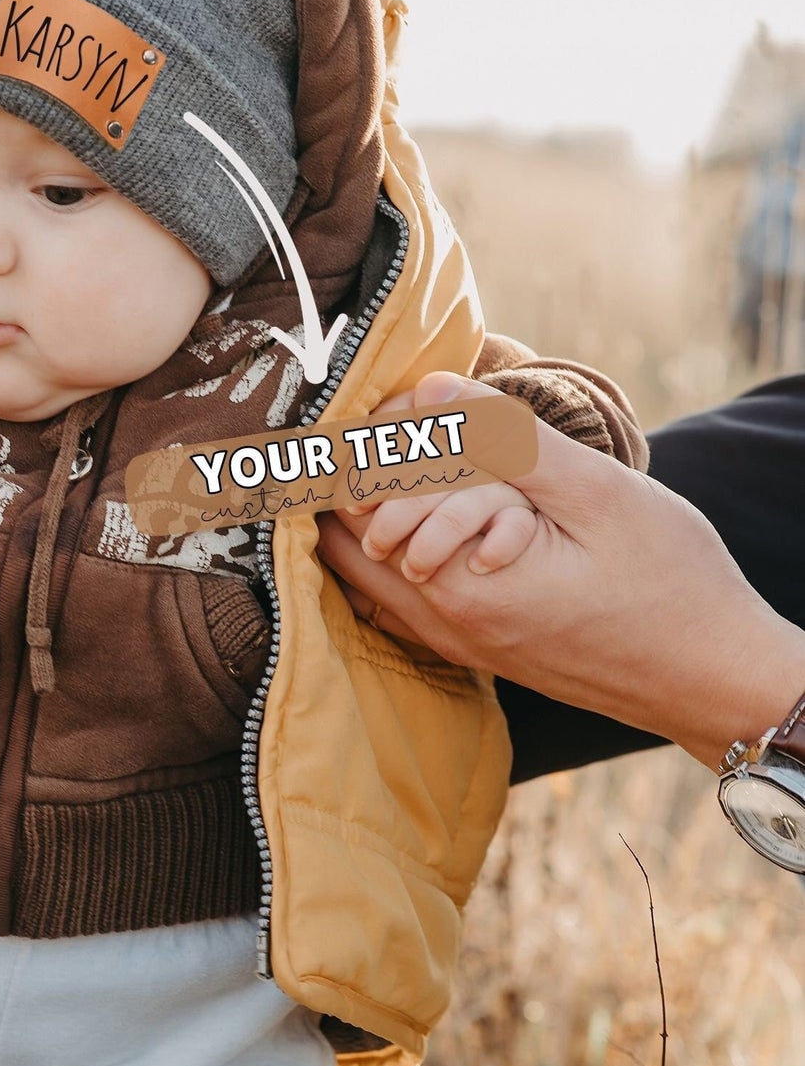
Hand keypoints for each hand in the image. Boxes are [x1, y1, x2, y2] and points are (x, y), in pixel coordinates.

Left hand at [318, 372, 804, 766]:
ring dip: (375, 521)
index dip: (366, 447)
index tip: (388, 408)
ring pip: (371, 578)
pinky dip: (399, 557)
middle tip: (383, 434)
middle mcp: (444, 624)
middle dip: (358, 483)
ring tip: (402, 470)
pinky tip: (423, 524)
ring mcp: (459, 646)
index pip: (364, 505)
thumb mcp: (596, 492)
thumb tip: (434, 387)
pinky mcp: (479, 653)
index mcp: (460, 583)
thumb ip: (508, 440)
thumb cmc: (669, 582)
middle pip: (353, 544)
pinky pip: (404, 604)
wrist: (713, 678)